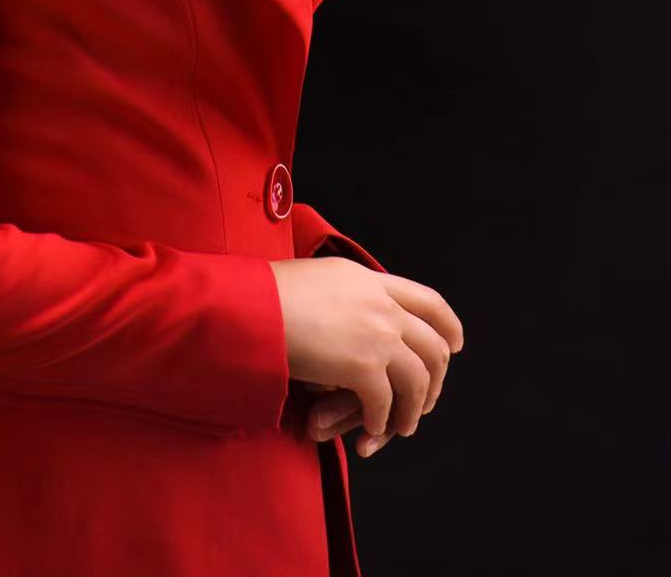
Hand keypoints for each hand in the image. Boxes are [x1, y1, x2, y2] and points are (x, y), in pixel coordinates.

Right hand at [268, 255, 463, 448]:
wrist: (252, 305)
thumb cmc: (272, 292)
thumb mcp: (321, 278)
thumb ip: (350, 294)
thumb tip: (358, 316)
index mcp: (372, 281)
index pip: (428, 300)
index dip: (448, 325)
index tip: (455, 344)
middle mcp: (382, 306)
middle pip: (433, 345)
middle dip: (434, 379)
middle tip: (423, 400)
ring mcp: (377, 335)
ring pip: (418, 380)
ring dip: (411, 409)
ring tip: (398, 426)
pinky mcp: (363, 366)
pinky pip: (385, 404)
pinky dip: (380, 421)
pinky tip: (367, 428)